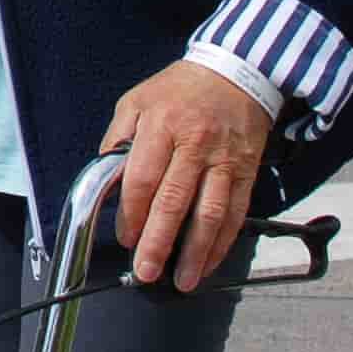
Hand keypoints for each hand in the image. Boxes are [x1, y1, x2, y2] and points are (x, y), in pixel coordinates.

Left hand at [101, 61, 275, 290]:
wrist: (236, 71)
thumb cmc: (180, 89)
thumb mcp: (137, 101)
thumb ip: (119, 139)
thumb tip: (106, 178)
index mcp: (161, 126)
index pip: (143, 179)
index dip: (132, 214)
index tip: (126, 238)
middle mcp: (194, 144)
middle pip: (174, 201)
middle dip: (159, 243)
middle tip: (147, 271)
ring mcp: (223, 159)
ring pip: (210, 213)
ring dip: (196, 252)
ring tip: (183, 280)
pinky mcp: (246, 170)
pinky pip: (236, 212)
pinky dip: (224, 242)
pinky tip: (211, 261)